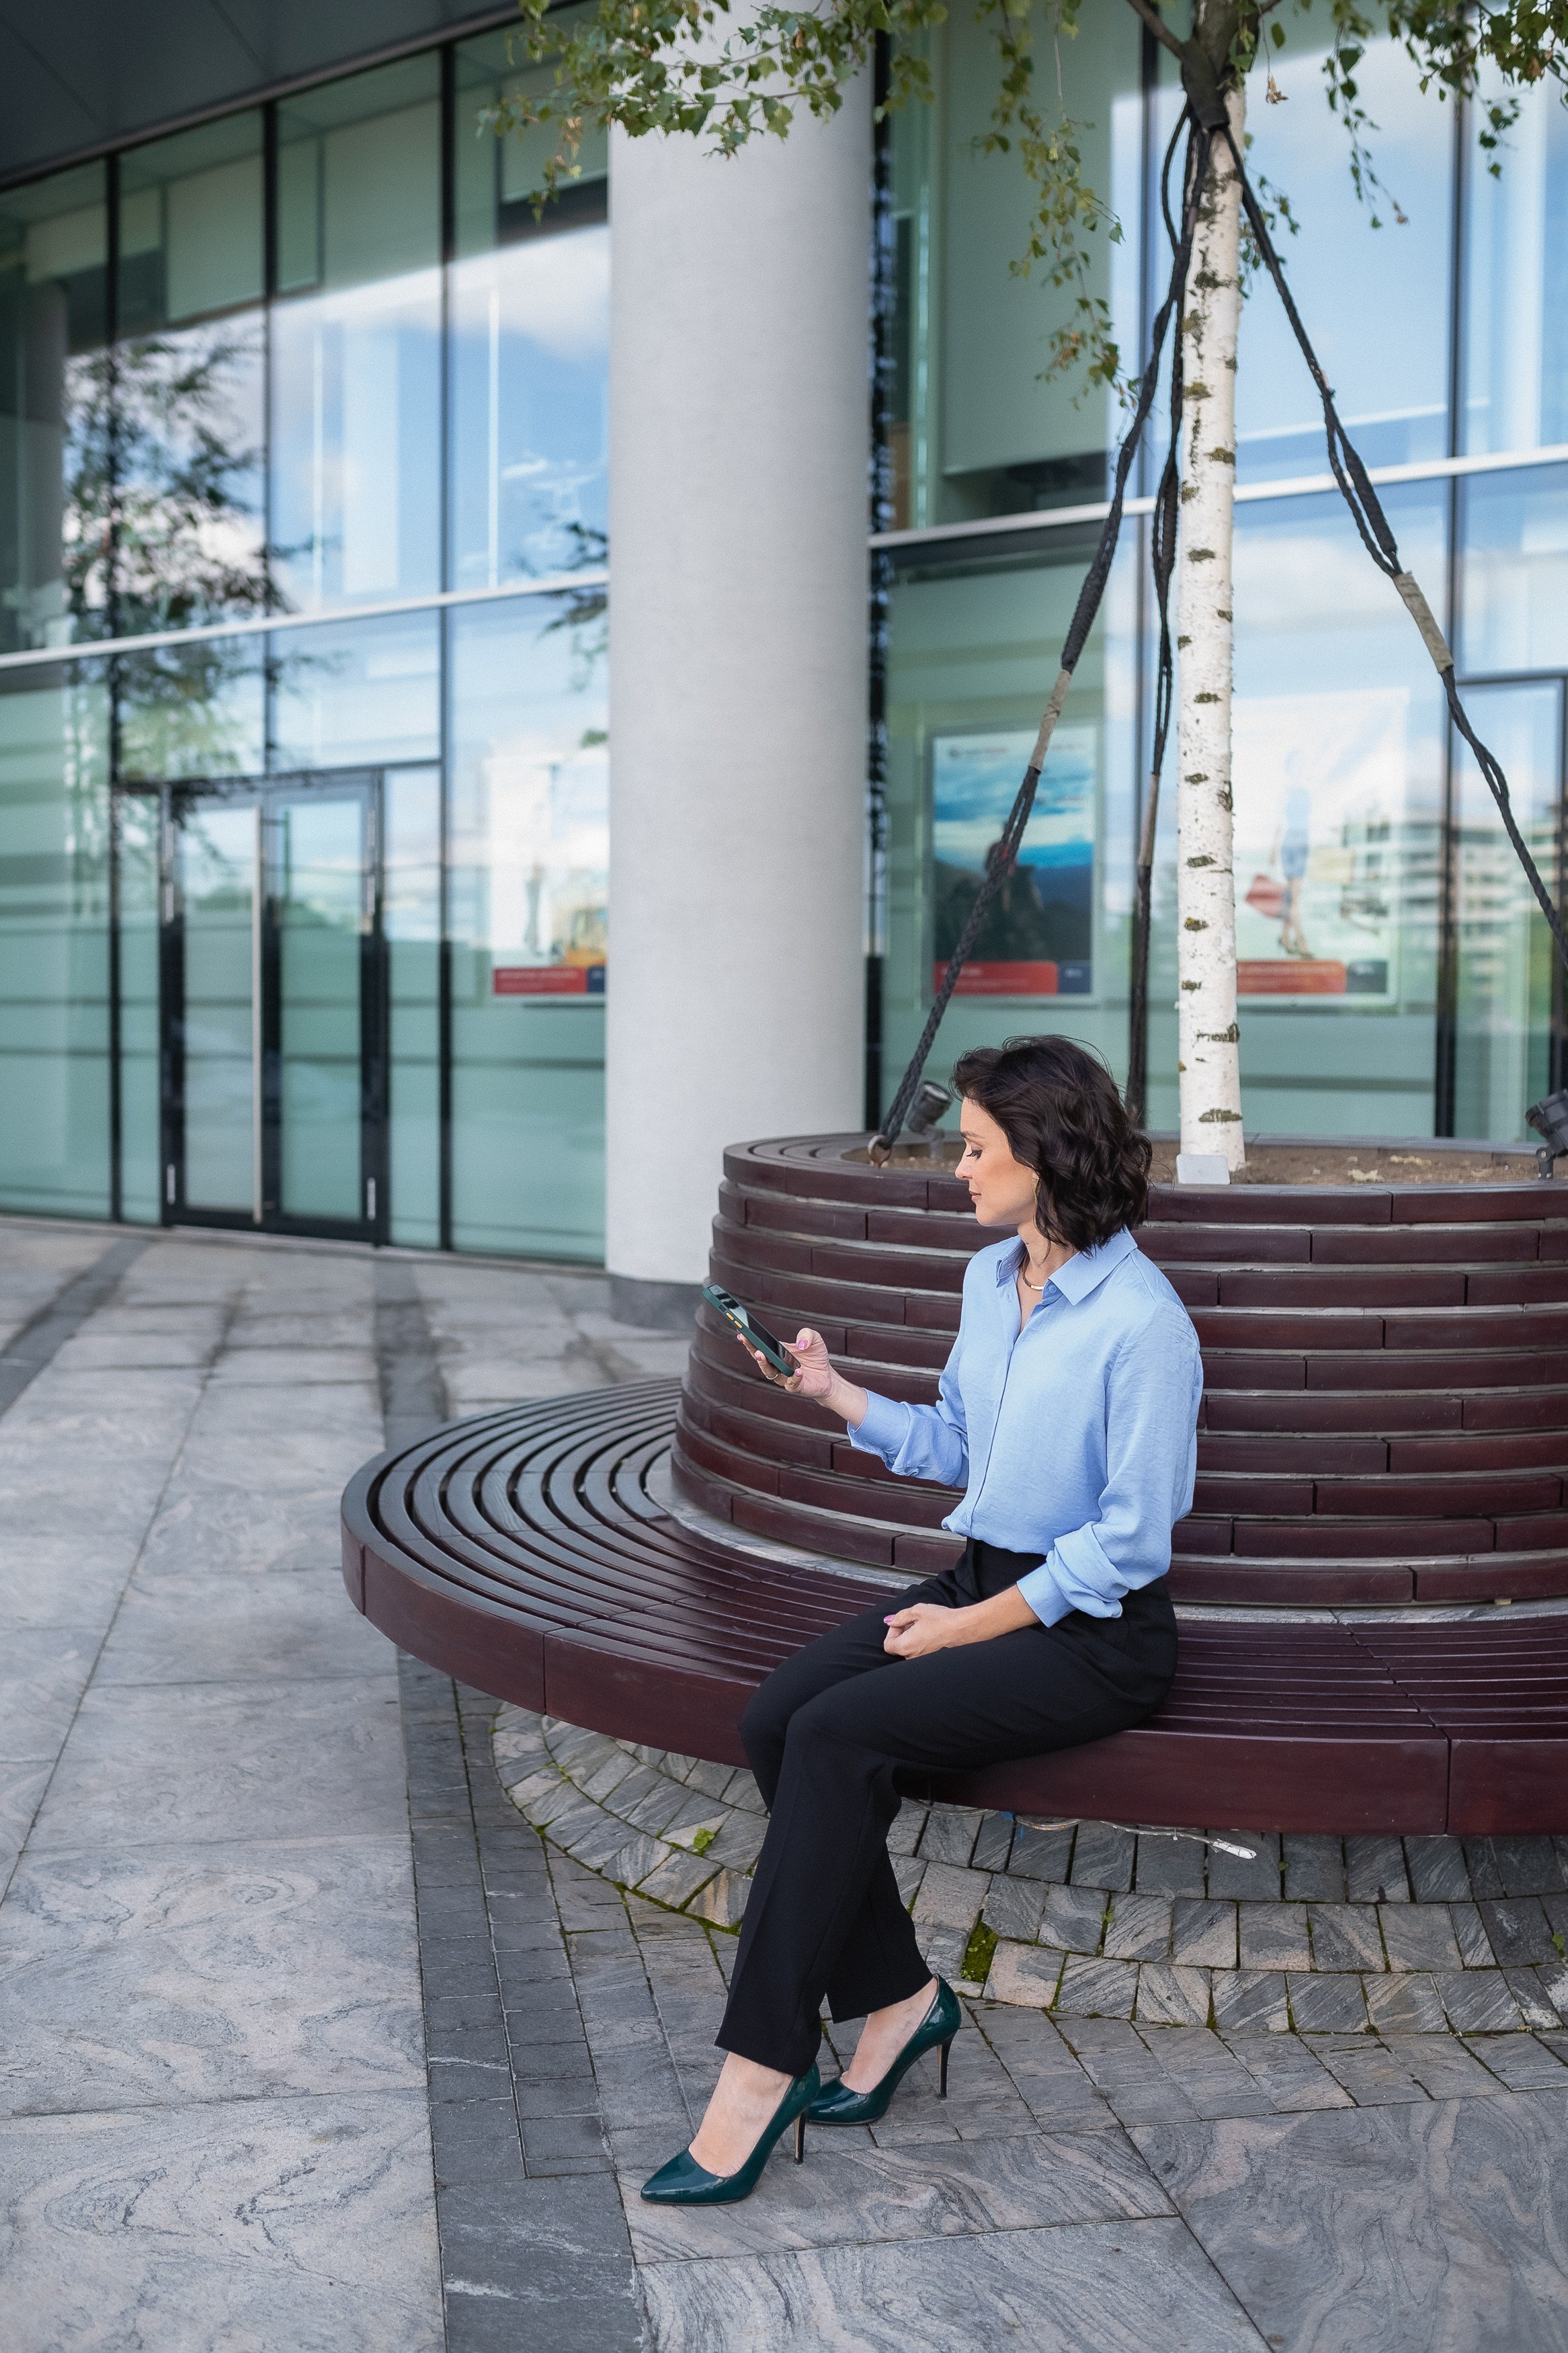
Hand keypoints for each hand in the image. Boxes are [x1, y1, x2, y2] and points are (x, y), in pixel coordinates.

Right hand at [733, 1326, 870, 1425]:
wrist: (827, 1376)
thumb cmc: (816, 1357)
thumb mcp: (815, 1338)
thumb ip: (807, 1334)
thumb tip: (800, 1344)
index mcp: (778, 1352)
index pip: (761, 1345)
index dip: (750, 1339)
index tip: (741, 1331)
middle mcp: (777, 1366)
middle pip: (760, 1359)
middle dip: (752, 1349)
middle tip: (746, 1339)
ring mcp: (784, 1377)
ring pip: (769, 1372)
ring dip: (764, 1364)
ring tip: (761, 1354)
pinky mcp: (796, 1387)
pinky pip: (792, 1383)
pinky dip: (794, 1377)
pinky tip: (798, 1371)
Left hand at [883, 1602, 964, 1658]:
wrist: (963, 1628)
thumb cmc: (942, 1621)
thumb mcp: (917, 1611)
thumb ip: (900, 1616)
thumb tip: (891, 1621)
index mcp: (905, 1646)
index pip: (887, 1644)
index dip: (892, 1631)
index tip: (901, 1622)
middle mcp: (913, 1657)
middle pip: (899, 1647)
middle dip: (903, 1633)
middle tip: (914, 1622)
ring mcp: (923, 1660)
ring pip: (910, 1649)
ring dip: (912, 1637)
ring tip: (924, 1626)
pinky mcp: (932, 1659)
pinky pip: (920, 1651)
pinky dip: (921, 1642)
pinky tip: (931, 1632)